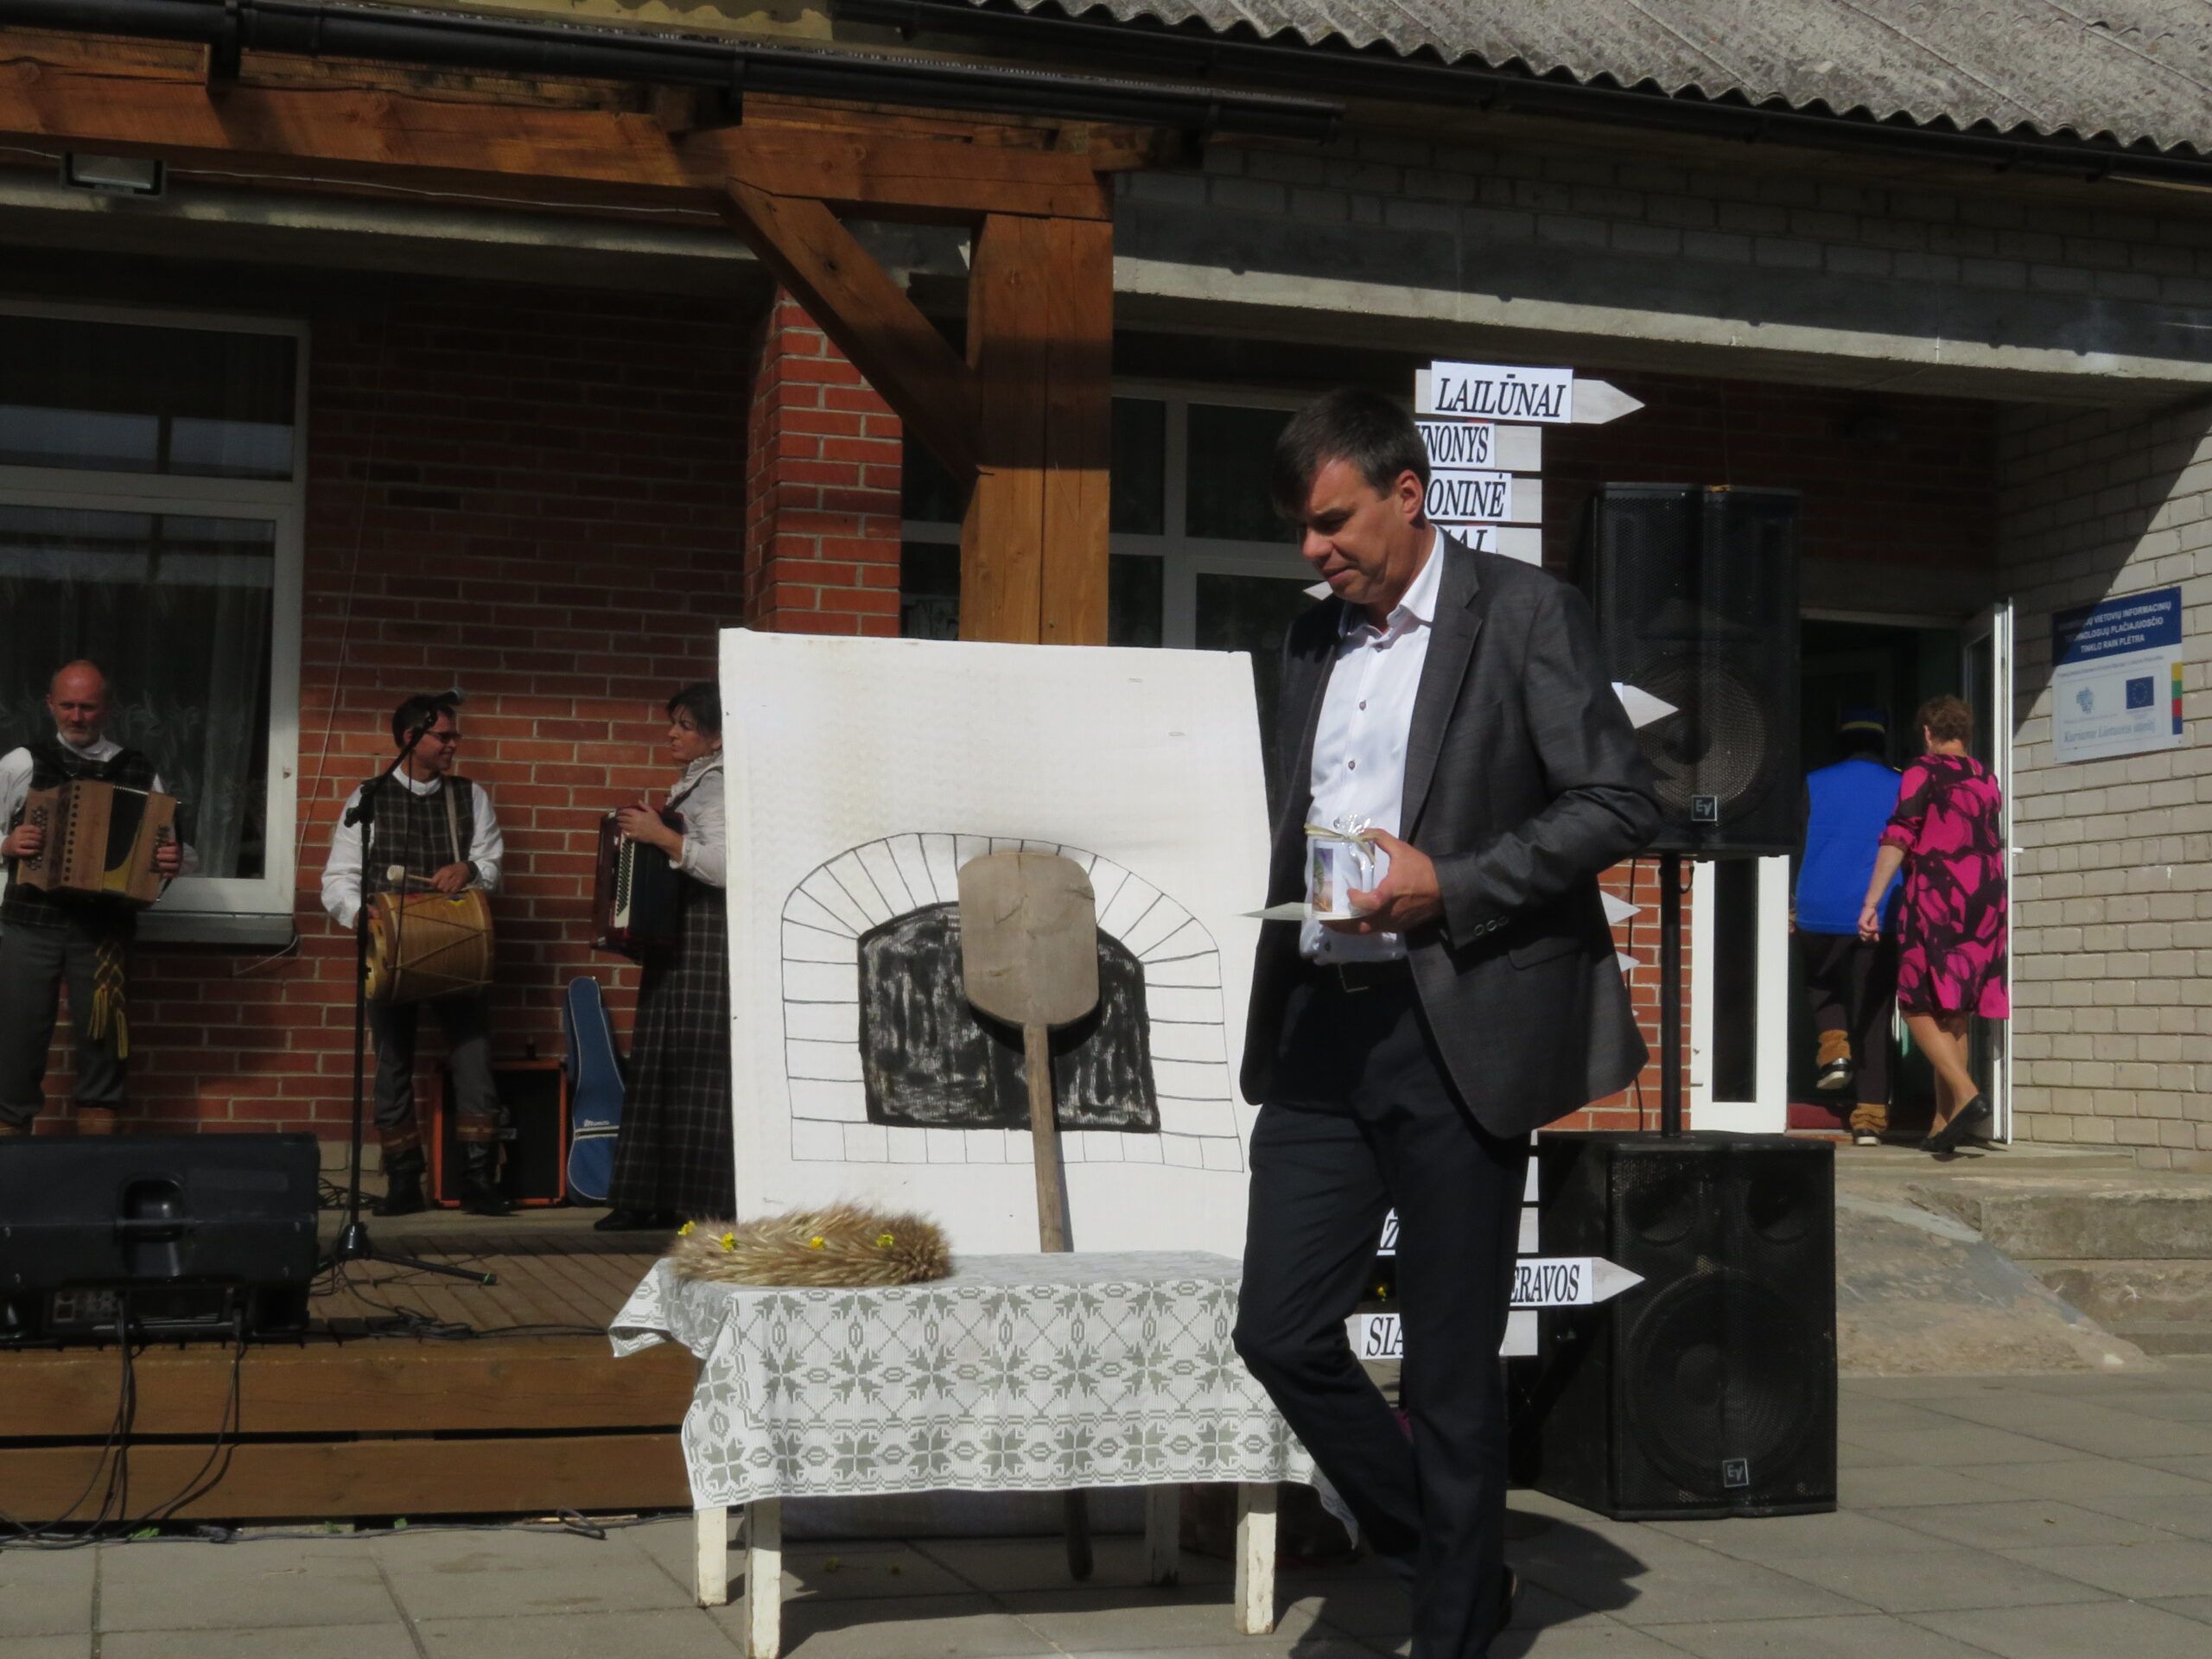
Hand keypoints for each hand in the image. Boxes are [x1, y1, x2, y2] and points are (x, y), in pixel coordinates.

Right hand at [2, 824, 42, 858]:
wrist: (6, 846)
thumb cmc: (18, 838)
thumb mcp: (21, 831)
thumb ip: (30, 830)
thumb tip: (43, 832)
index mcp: (19, 829)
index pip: (32, 828)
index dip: (40, 831)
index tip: (43, 834)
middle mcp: (17, 835)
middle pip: (33, 836)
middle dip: (40, 838)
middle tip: (44, 840)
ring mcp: (17, 843)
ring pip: (31, 843)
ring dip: (38, 844)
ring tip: (41, 845)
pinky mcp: (17, 851)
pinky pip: (28, 851)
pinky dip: (34, 851)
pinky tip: (37, 851)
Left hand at [151, 839, 182, 875]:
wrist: (192, 861)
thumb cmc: (182, 852)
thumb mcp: (180, 846)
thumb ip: (174, 843)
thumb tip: (169, 841)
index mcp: (181, 851)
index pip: (175, 849)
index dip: (166, 849)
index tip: (159, 850)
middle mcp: (182, 858)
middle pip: (174, 857)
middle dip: (165, 857)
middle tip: (157, 856)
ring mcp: (181, 866)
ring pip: (174, 866)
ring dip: (166, 865)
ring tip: (159, 864)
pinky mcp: (179, 872)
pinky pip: (175, 874)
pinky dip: (169, 874)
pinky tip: (163, 874)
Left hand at [430, 862, 472, 893]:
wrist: (464, 868)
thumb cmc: (452, 869)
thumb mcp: (444, 869)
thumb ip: (437, 876)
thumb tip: (431, 884)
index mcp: (443, 870)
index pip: (434, 881)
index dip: (433, 884)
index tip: (434, 885)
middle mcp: (449, 874)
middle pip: (440, 887)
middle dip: (440, 887)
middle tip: (442, 885)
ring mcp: (454, 879)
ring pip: (446, 890)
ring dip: (446, 889)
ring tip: (448, 886)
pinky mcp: (460, 883)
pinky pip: (452, 891)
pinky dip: (452, 890)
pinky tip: (453, 887)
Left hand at [616, 805, 677, 854]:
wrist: (659, 834)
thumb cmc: (656, 822)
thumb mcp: (652, 811)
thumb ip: (644, 806)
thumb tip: (638, 801)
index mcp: (637, 814)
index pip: (627, 811)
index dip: (622, 811)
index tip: (620, 811)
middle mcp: (633, 821)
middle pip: (623, 818)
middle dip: (619, 817)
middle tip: (618, 817)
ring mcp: (633, 829)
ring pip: (623, 825)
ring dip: (620, 824)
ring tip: (619, 823)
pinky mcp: (634, 835)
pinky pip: (626, 833)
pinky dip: (623, 831)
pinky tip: (623, 831)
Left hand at [1326, 830, 1442, 935]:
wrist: (1445, 890)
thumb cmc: (1422, 870)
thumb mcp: (1402, 850)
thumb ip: (1380, 839)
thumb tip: (1362, 831)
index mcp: (1389, 894)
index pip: (1368, 904)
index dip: (1355, 900)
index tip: (1349, 891)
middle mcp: (1389, 913)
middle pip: (1360, 926)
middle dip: (1340, 924)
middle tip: (1324, 917)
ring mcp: (1393, 923)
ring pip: (1366, 931)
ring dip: (1349, 928)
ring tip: (1334, 921)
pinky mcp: (1398, 927)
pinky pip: (1376, 930)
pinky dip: (1362, 927)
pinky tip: (1354, 921)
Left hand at [1857, 902, 1880, 941]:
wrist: (1871, 908)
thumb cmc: (1872, 917)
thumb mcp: (1874, 926)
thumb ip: (1874, 933)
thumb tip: (1877, 941)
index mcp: (1861, 930)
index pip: (1864, 939)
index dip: (1870, 938)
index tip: (1874, 933)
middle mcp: (1859, 928)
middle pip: (1865, 938)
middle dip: (1871, 936)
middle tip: (1875, 931)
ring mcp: (1860, 926)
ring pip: (1866, 935)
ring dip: (1872, 933)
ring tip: (1876, 928)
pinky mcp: (1862, 923)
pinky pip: (1867, 930)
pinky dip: (1872, 929)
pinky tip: (1876, 927)